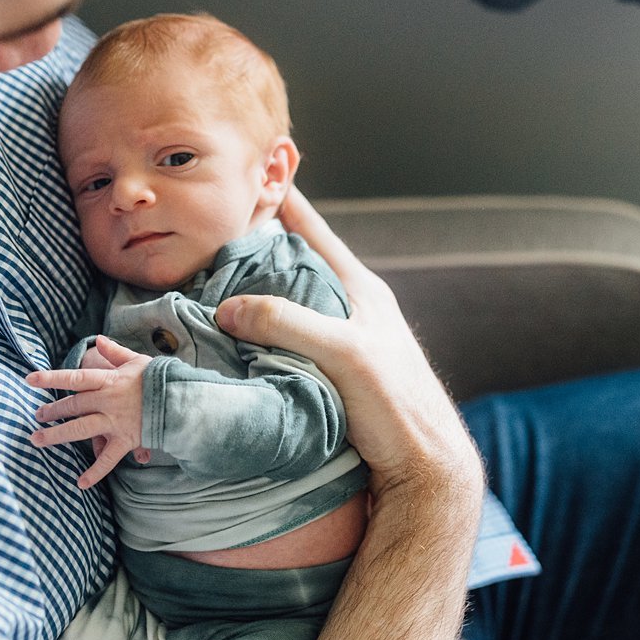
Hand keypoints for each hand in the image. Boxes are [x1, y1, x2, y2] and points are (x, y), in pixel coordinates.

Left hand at [26, 336, 151, 487]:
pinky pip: (107, 459)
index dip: (51, 378)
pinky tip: (80, 483)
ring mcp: (115, 422)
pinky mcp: (125, 440)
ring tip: (37, 439)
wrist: (182, 400)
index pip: (74, 377)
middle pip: (72, 406)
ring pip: (79, 430)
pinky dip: (94, 472)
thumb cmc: (160, 379)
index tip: (30, 380)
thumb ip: (115, 353)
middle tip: (37, 415)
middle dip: (51, 410)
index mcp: (109, 380)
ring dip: (56, 435)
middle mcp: (108, 401)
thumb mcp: (138, 361)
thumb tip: (98, 341)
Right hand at [215, 188, 484, 503]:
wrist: (425, 469)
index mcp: (362, 291)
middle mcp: (353, 310)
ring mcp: (345, 344)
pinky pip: (290, 342)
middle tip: (214, 231)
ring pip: (292, 306)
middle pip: (298, 266)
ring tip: (214, 283)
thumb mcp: (343, 352)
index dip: (285, 201)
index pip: (315, 232)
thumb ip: (287, 323)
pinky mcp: (335, 378)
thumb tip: (229, 308)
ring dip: (258, 295)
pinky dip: (262, 335)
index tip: (256, 170)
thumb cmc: (397, 404)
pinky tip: (236, 342)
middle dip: (259, 248)